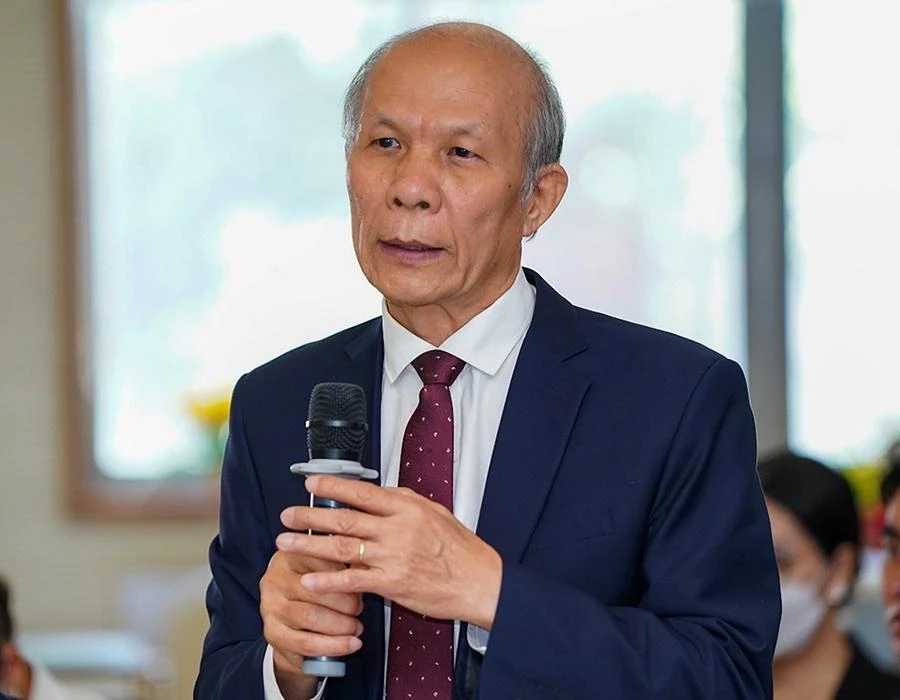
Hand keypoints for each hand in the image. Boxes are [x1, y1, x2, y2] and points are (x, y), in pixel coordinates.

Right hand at [259, 550, 363, 696]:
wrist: (293, 625)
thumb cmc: (316, 590)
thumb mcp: (326, 569)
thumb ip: (345, 562)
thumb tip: (369, 561)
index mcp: (290, 555)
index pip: (319, 557)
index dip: (343, 572)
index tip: (360, 580)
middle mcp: (275, 578)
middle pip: (316, 589)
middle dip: (346, 601)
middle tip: (360, 607)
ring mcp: (270, 606)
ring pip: (312, 617)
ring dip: (341, 625)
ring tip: (356, 627)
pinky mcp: (272, 632)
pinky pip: (306, 643)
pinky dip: (334, 645)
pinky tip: (350, 644)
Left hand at [276, 475, 502, 628]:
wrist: (479, 581)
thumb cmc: (460, 548)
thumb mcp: (435, 512)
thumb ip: (404, 502)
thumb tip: (378, 493)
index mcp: (407, 508)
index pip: (362, 492)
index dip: (333, 486)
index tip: (311, 483)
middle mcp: (397, 529)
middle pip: (344, 518)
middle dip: (311, 515)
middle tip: (287, 515)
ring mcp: (393, 557)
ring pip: (342, 547)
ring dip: (309, 544)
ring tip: (286, 543)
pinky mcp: (392, 584)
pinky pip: (353, 580)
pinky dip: (328, 580)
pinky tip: (309, 579)